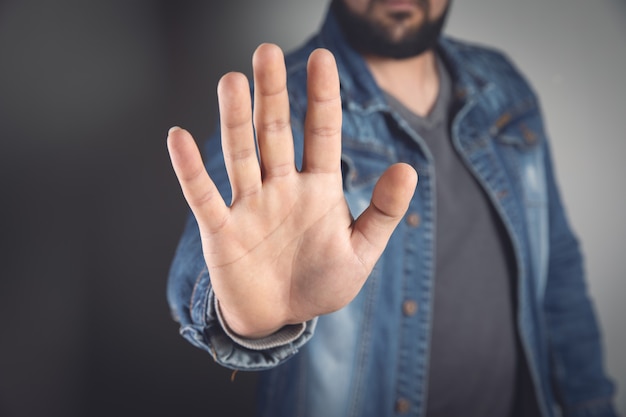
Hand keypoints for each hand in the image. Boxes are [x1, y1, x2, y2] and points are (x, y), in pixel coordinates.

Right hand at [167, 43, 416, 338]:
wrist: (281, 318)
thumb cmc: (320, 282)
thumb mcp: (361, 250)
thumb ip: (384, 211)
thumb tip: (407, 168)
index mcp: (319, 188)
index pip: (322, 133)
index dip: (322, 97)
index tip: (323, 58)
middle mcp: (282, 187)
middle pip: (276, 132)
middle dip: (273, 94)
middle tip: (266, 52)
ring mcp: (250, 205)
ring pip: (241, 154)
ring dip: (235, 120)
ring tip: (232, 82)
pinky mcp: (222, 231)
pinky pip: (204, 196)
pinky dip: (190, 170)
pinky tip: (179, 138)